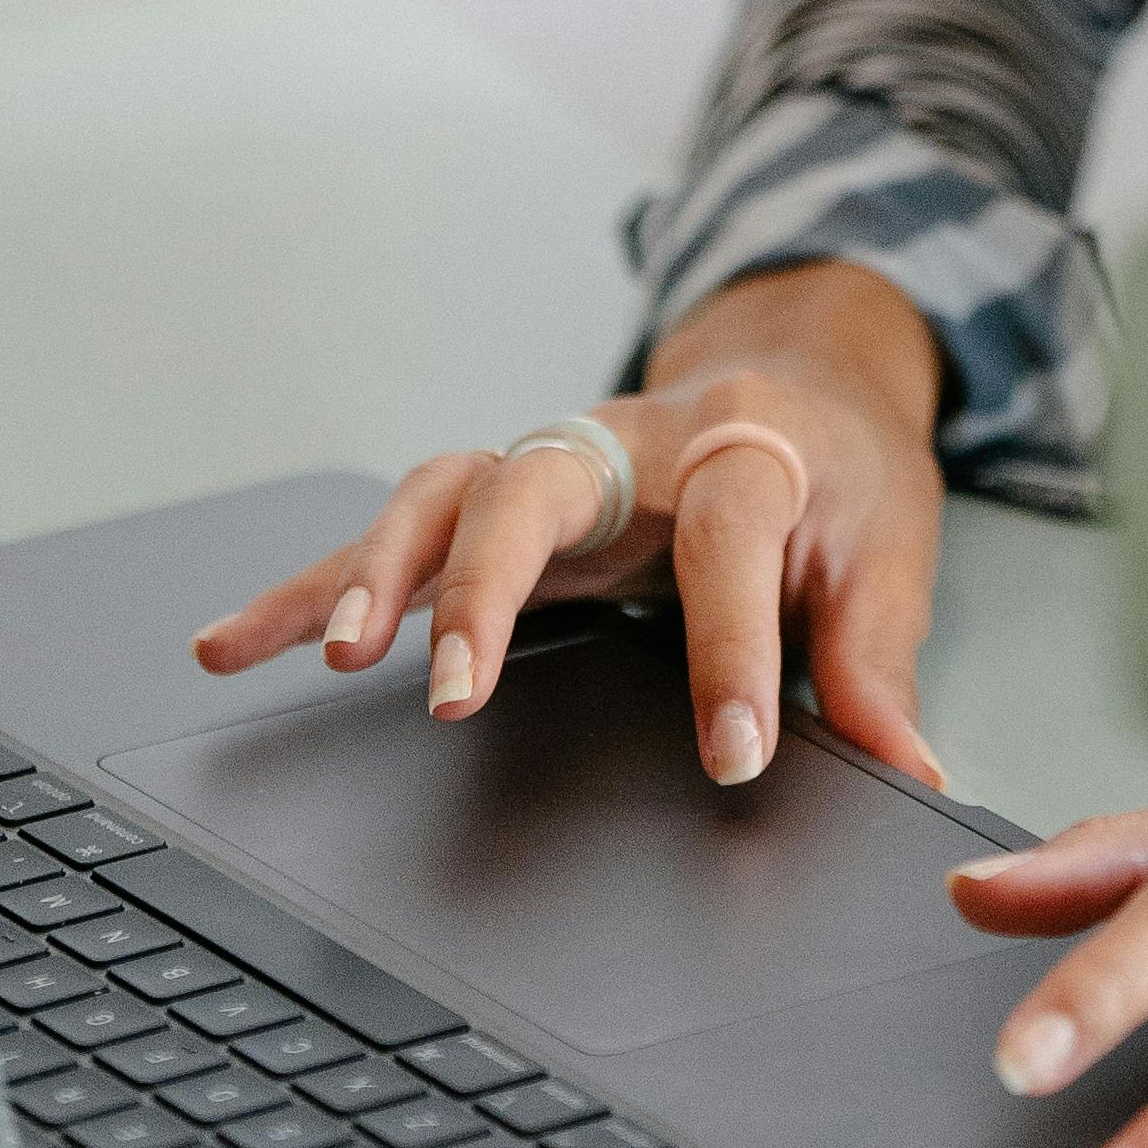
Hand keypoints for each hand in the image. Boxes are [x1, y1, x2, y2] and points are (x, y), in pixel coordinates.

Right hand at [189, 264, 948, 789]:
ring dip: (381, 570)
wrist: (807, 371)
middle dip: (488, 583)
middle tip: (453, 692)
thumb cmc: (845, 470)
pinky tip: (234, 644)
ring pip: (446, 491)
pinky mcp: (503, 499)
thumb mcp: (889, 553)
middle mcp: (632, 443)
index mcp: (747, 450)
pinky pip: (390, 531)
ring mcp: (557, 464)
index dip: (729, 647)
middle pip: (542, 482)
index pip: (732, 539)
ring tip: (337, 655)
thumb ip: (876, 664)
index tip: (731, 757)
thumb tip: (913, 775)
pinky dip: (310, 586)